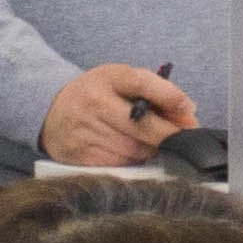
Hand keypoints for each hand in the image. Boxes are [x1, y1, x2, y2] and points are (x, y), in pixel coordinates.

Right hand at [40, 64, 199, 168]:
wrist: (53, 113)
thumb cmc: (100, 95)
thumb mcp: (124, 82)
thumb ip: (158, 93)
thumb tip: (189, 116)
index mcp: (108, 78)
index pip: (141, 82)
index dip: (169, 96)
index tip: (188, 109)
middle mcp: (92, 103)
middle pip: (141, 125)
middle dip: (167, 134)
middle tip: (182, 138)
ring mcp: (83, 131)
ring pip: (134, 149)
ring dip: (151, 149)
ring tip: (149, 142)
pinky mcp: (80, 156)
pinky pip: (119, 164)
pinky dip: (133, 161)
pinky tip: (129, 152)